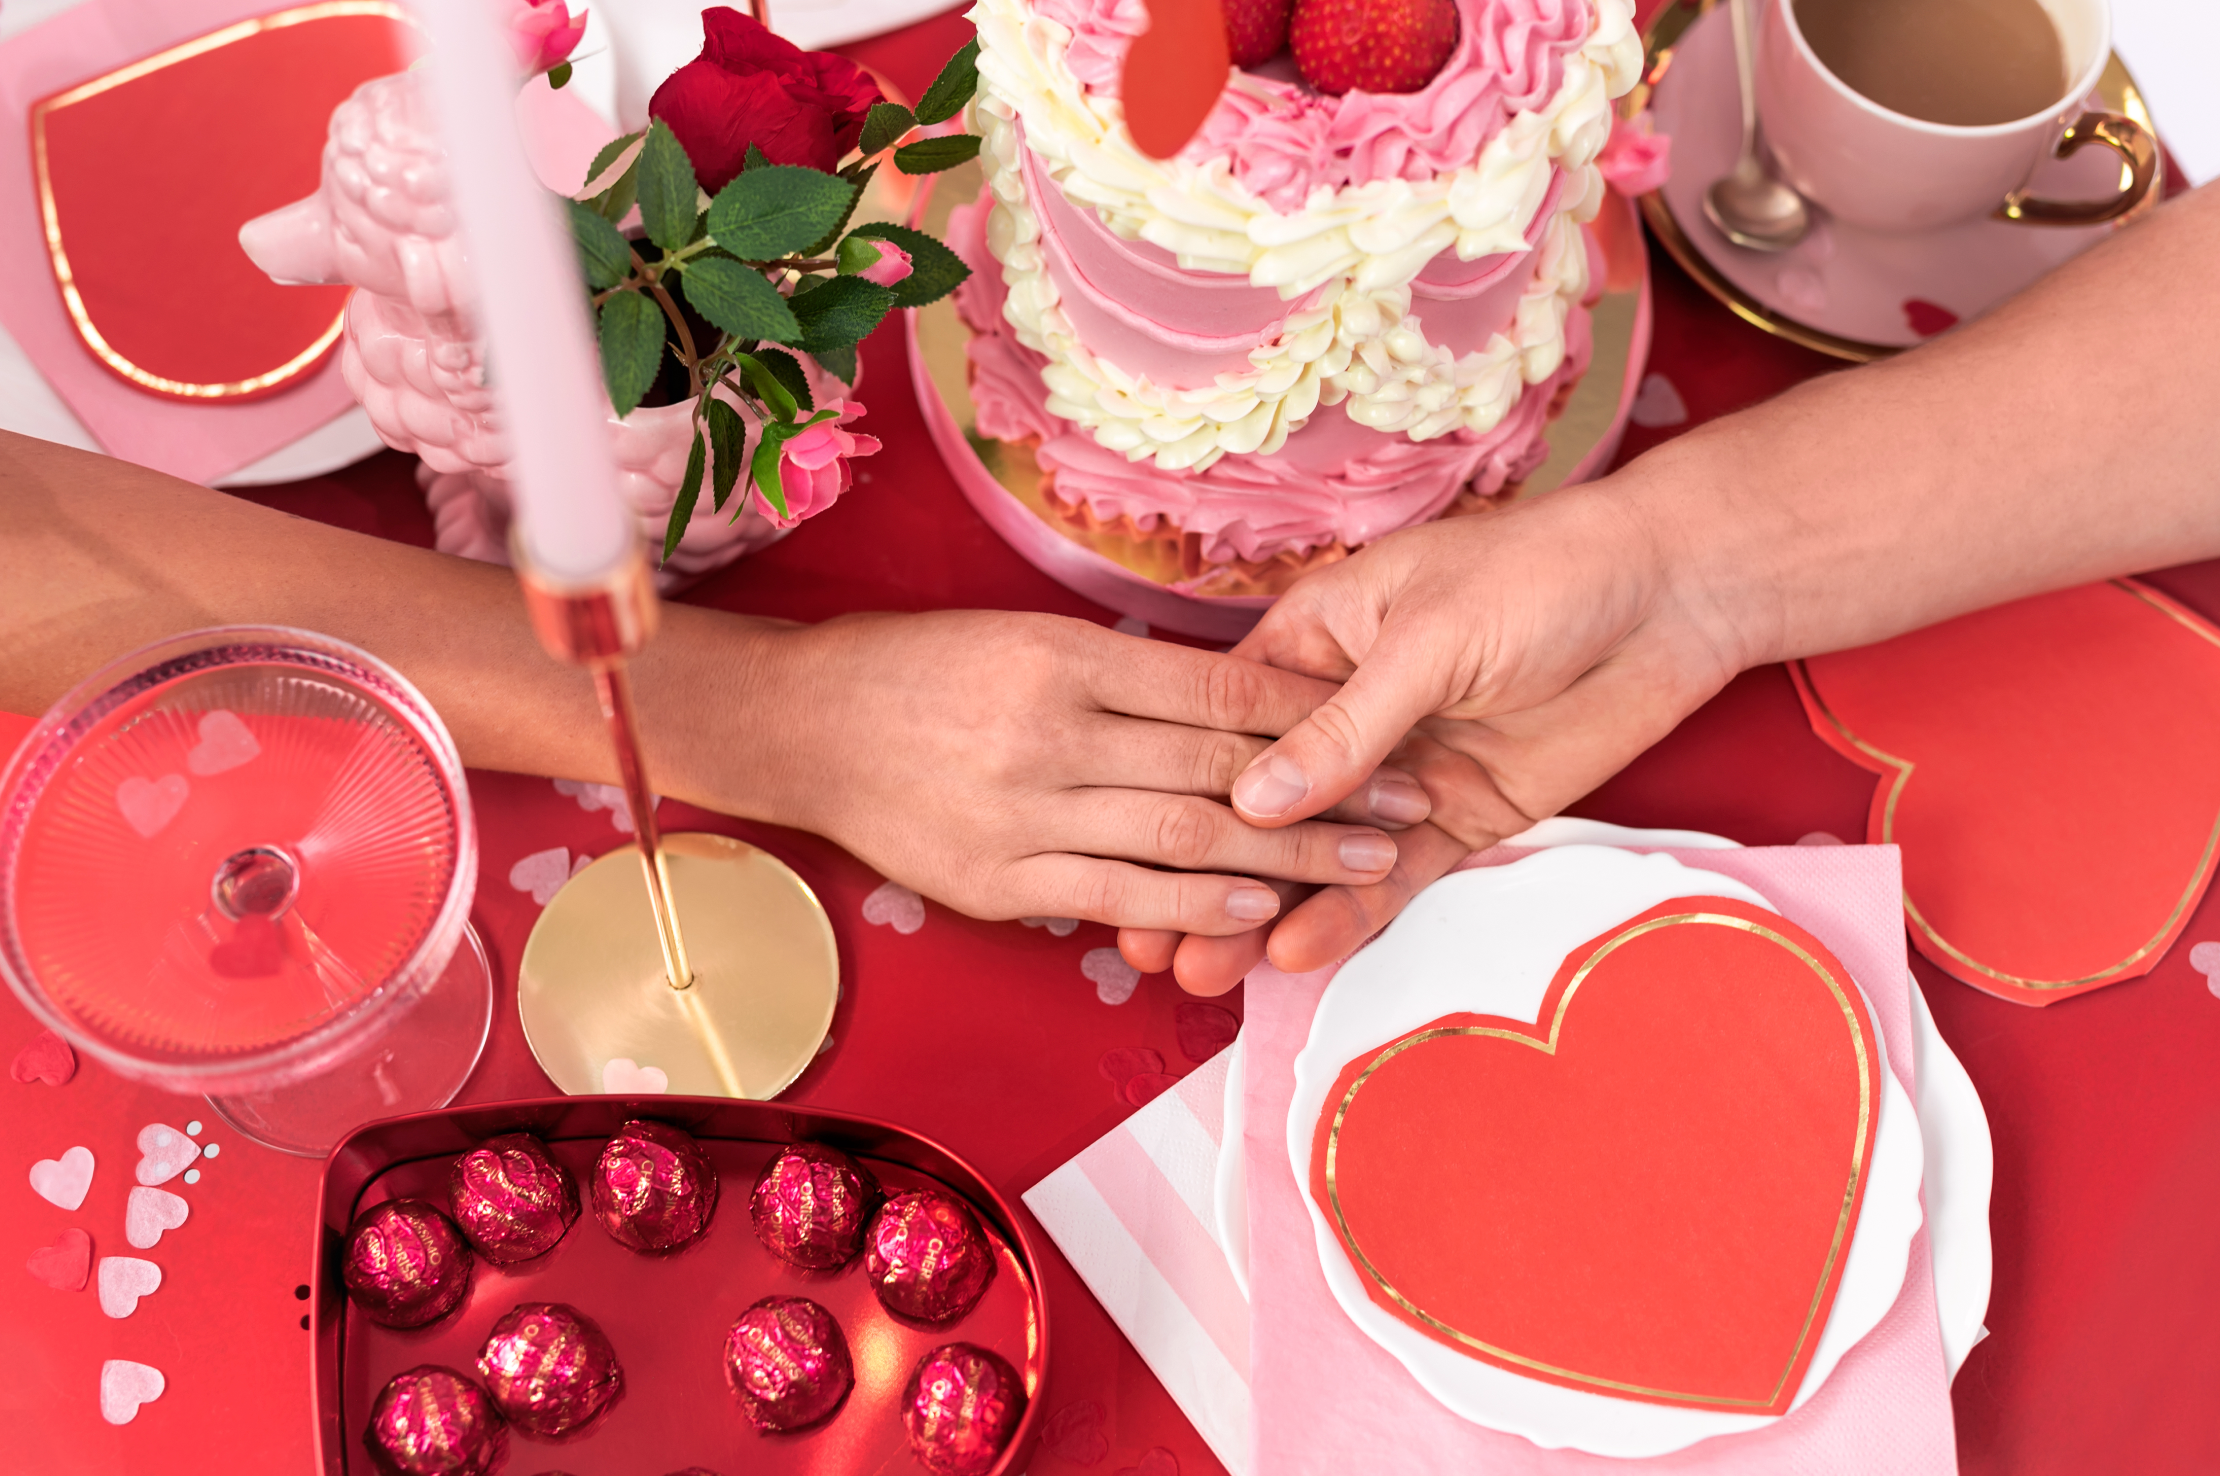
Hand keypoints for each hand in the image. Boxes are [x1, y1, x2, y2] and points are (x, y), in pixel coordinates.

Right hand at [733, 609, 1434, 934]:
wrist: (801, 727)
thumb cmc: (916, 669)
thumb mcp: (1019, 634)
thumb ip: (1119, 669)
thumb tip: (1225, 694)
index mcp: (1065, 656)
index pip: (1217, 686)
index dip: (1309, 713)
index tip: (1382, 723)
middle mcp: (1053, 730)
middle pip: (1219, 766)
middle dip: (1328, 789)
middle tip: (1411, 802)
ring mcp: (1025, 811)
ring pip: (1183, 838)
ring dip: (1287, 857)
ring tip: (1367, 863)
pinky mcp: (1000, 879)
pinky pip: (1118, 895)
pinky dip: (1195, 905)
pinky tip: (1259, 911)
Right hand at [1117, 477, 1748, 989]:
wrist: (1671, 594)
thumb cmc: (1541, 574)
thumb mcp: (1428, 637)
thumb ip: (1341, 729)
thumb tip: (1249, 806)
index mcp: (1316, 643)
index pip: (1226, 730)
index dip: (1177, 799)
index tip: (1126, 864)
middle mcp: (1345, 714)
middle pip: (1262, 809)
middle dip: (1207, 876)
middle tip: (1155, 950)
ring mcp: (1401, 772)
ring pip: (1317, 856)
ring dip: (1264, 911)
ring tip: (1210, 973)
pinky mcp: (1458, 815)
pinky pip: (1391, 877)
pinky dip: (1347, 916)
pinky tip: (1296, 952)